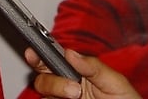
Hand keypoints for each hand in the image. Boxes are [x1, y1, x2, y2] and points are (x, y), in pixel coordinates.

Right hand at [25, 47, 141, 98]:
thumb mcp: (114, 81)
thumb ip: (93, 66)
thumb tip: (70, 52)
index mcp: (78, 71)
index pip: (52, 59)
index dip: (38, 54)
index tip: (32, 52)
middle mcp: (67, 86)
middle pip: (42, 78)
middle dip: (52, 80)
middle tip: (73, 87)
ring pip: (44, 94)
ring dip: (56, 92)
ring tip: (77, 97)